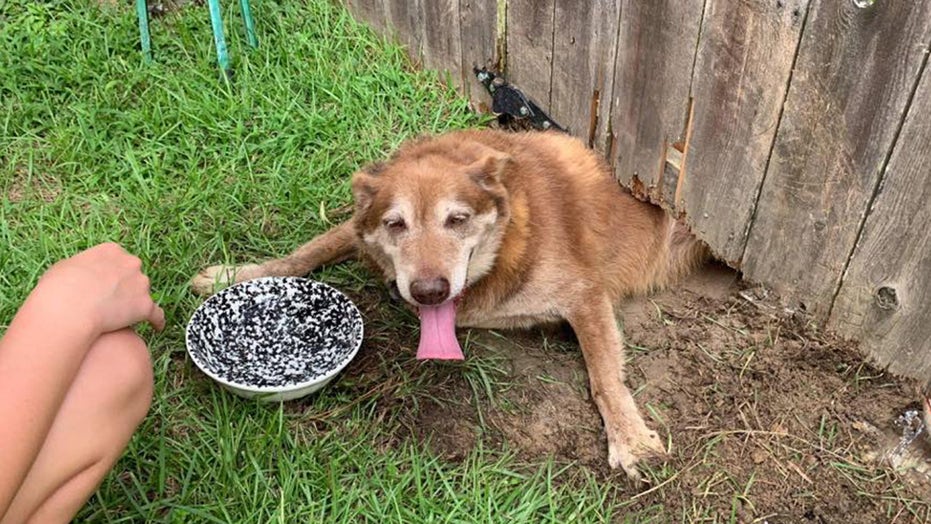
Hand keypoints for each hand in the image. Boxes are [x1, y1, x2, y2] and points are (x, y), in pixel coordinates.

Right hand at [33, 243, 164, 334]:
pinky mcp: (145, 305)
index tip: (106, 284)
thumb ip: (81, 267)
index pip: (119, 259)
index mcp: (111, 250)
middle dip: (126, 286)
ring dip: (135, 303)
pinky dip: (157, 321)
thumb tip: (81, 273)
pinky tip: (156, 328)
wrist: (68, 308)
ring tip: (122, 318)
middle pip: (133, 275)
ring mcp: (140, 284)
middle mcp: (131, 263)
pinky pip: (156, 314)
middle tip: (111, 302)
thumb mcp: (65, 266)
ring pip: (143, 294)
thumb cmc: (58, 288)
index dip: (112, 273)